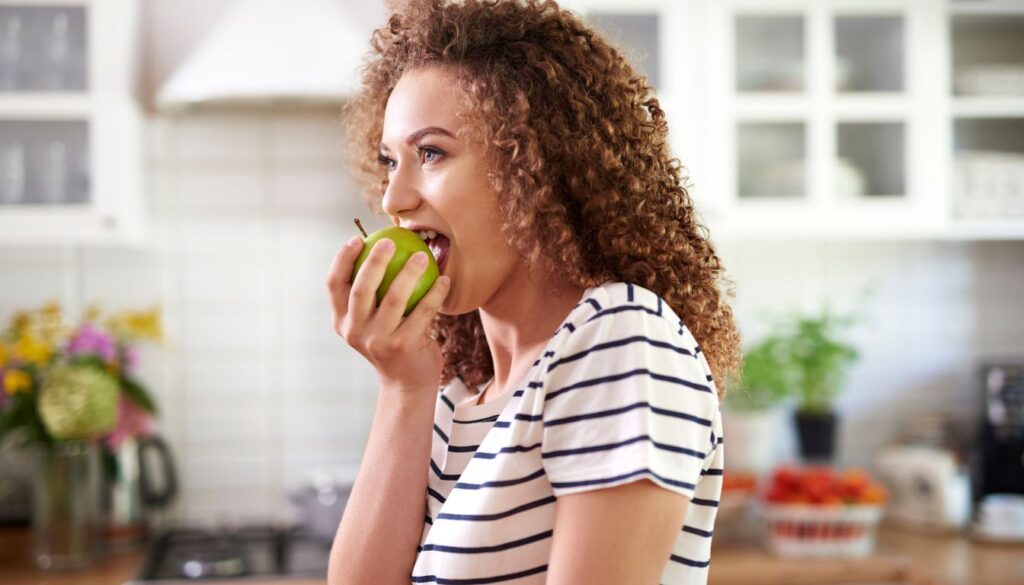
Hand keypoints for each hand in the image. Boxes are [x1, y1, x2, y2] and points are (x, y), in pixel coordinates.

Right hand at [326, 235, 450, 393]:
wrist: (406, 383)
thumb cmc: (391, 340)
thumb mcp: (371, 321)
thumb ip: (370, 294)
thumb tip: (380, 246)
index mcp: (342, 321)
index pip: (334, 285)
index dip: (342, 259)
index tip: (357, 239)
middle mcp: (355, 331)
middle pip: (361, 289)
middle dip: (374, 261)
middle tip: (390, 242)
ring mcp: (378, 341)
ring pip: (394, 299)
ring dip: (410, 273)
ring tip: (423, 256)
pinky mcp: (403, 347)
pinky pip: (423, 312)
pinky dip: (435, 293)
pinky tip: (444, 279)